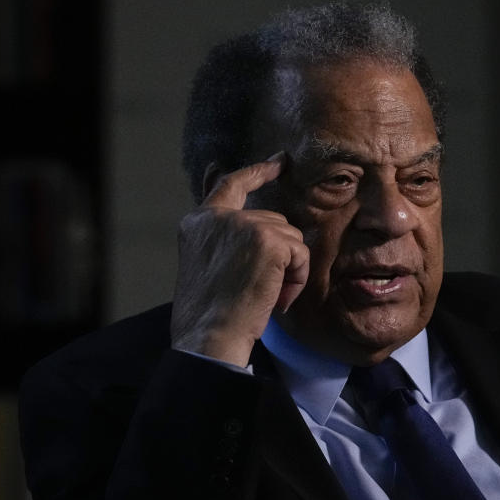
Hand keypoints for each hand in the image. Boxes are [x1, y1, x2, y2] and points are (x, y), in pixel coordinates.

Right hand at [171, 152, 309, 366]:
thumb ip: (225, 239)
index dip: (257, 172)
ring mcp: (243, 225)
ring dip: (288, 270)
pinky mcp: (267, 239)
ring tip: (267, 298)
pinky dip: (297, 279)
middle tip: (262, 291)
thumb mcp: (206, 266)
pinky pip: (300, 254)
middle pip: (273, 221)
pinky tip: (277, 299)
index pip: (230, 185)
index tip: (278, 162)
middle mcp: (218, 217)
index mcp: (198, 223)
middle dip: (279, 255)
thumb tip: (260, 226)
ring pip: (290, 238)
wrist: (209, 336)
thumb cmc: (208, 314)